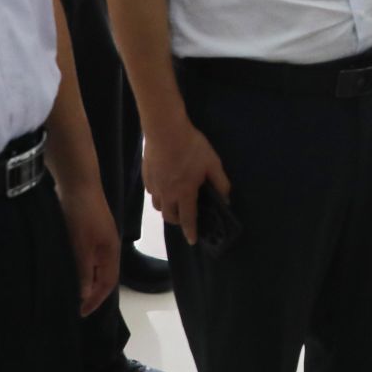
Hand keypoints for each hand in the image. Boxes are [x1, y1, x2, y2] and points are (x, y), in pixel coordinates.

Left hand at [62, 189, 120, 315]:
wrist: (78, 182)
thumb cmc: (81, 215)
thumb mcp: (81, 246)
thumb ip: (84, 271)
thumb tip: (85, 294)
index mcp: (110, 252)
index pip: (107, 284)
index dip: (96, 299)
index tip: (81, 313)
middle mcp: (108, 247)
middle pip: (103, 276)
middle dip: (92, 292)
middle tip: (75, 305)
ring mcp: (99, 238)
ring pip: (94, 265)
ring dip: (85, 279)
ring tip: (71, 290)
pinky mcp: (88, 230)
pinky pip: (87, 255)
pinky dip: (80, 266)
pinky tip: (68, 267)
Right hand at [143, 115, 229, 238]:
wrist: (164, 130)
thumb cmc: (191, 147)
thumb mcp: (212, 163)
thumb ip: (220, 182)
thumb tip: (226, 198)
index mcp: (185, 193)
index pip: (188, 218)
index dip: (191, 231)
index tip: (192, 241)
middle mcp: (167, 194)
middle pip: (169, 216)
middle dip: (177, 221)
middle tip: (185, 217)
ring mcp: (154, 185)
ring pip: (158, 206)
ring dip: (167, 209)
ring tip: (174, 203)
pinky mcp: (145, 176)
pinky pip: (151, 192)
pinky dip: (158, 195)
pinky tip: (164, 186)